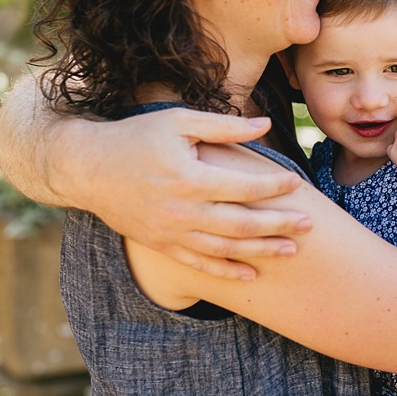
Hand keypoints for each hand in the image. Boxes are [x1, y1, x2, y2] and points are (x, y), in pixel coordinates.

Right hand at [64, 109, 311, 280]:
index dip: (275, 186)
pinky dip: (227, 272)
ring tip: (293, 249)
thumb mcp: (178, 121)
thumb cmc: (135, 138)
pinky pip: (199, 264)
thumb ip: (224, 126)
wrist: (86, 168)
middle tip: (310, 223)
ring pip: (226, 249)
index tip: (296, 182)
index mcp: (189, 178)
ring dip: (262, 251)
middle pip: (242, 224)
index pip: (245, 188)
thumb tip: (266, 123)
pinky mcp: (162, 245)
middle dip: (280, 225)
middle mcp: (182, 211)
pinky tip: (252, 274)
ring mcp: (171, 232)